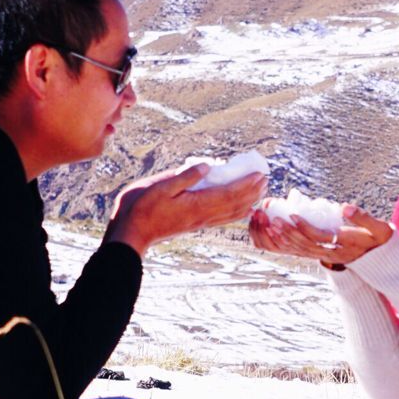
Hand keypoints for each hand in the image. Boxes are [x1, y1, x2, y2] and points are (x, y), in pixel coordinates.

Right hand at [106, 162, 266, 255]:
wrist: (132, 233)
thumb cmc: (142, 207)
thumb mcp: (161, 186)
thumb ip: (186, 176)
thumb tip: (209, 165)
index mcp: (197, 204)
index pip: (229, 193)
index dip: (247, 184)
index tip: (260, 173)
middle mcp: (203, 215)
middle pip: (236, 204)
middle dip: (253, 191)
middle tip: (266, 178)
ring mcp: (200, 222)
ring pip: (232, 213)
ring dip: (248, 201)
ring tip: (259, 190)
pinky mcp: (195, 224)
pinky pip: (222, 219)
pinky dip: (237, 212)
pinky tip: (242, 207)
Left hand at [247, 204, 392, 269]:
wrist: (380, 260)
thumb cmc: (379, 239)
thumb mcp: (379, 228)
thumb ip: (363, 217)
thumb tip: (345, 207)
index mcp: (346, 244)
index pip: (321, 237)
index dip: (305, 228)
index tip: (292, 215)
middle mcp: (333, 253)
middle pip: (306, 245)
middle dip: (289, 233)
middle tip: (273, 220)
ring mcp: (327, 257)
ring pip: (301, 251)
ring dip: (284, 240)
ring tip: (270, 226)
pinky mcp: (322, 256)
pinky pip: (301, 253)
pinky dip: (287, 245)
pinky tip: (275, 234)